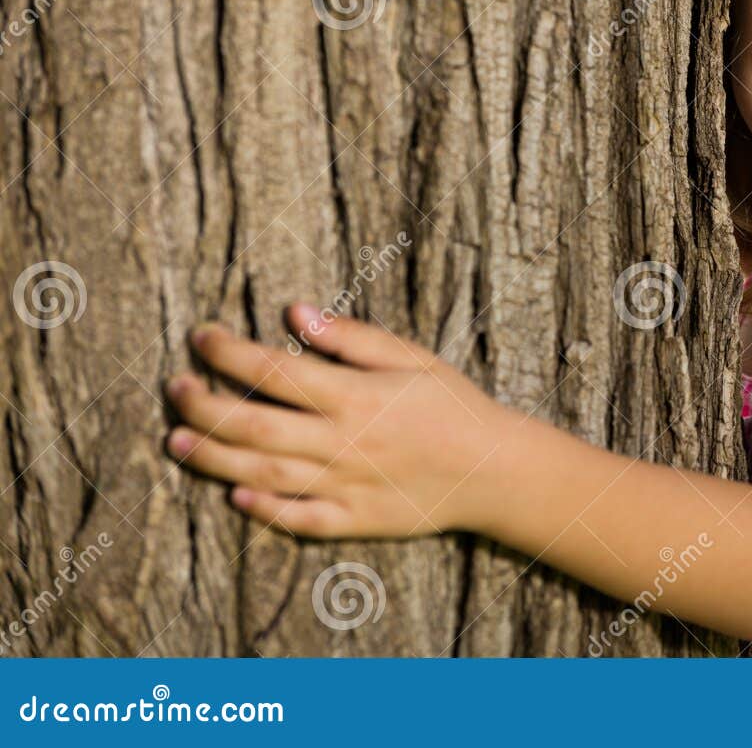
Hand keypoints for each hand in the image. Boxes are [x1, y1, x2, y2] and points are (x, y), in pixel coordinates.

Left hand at [165, 303, 518, 539]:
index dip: (229, 352)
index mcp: (355, 396)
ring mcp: (345, 486)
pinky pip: (297, 520)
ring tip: (176, 440)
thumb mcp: (412, 357)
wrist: (494, 469)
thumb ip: (352, 337)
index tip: (201, 336)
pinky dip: (261, 509)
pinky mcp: (353, 521)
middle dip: (204, 405)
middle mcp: (342, 443)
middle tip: (175, 388)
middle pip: (253, 425)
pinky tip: (233, 493)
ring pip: (262, 473)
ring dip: (212, 457)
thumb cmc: (453, 404)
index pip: (275, 370)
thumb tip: (296, 313)